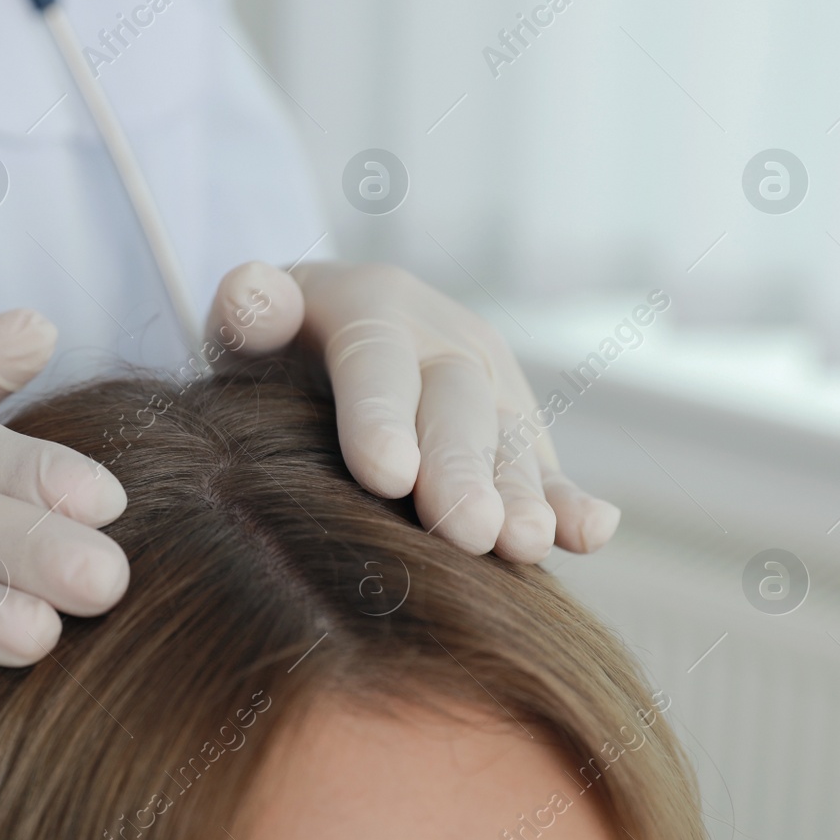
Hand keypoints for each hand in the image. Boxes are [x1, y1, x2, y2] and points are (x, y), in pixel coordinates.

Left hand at [206, 262, 619, 562]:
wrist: (330, 340)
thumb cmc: (278, 346)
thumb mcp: (251, 320)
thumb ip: (249, 309)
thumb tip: (254, 294)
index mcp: (374, 307)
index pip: (377, 359)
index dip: (383, 415)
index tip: (385, 475)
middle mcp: (445, 344)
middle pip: (456, 407)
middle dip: (463, 470)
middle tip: (463, 530)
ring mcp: (490, 390)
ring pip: (510, 442)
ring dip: (522, 496)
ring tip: (523, 544)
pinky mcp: (518, 437)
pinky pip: (549, 469)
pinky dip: (572, 503)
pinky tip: (591, 535)